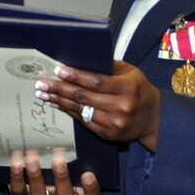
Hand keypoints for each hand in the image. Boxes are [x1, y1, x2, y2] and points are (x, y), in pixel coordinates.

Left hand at [9, 151, 100, 194]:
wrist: (24, 162)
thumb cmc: (51, 150)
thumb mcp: (63, 147)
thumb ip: (69, 142)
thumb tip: (72, 120)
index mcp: (75, 184)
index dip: (91, 189)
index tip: (88, 174)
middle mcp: (58, 192)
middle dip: (62, 178)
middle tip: (59, 161)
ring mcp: (40, 194)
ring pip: (40, 194)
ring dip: (36, 176)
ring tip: (32, 159)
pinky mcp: (21, 194)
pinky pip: (19, 190)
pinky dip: (17, 177)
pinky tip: (16, 164)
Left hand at [35, 60, 162, 150]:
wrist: (153, 120)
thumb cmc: (139, 89)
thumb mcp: (130, 72)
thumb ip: (108, 66)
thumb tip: (81, 59)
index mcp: (126, 88)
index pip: (96, 81)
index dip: (75, 76)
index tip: (58, 70)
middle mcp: (120, 107)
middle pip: (84, 97)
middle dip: (59, 89)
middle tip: (41, 83)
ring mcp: (113, 123)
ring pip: (80, 110)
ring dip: (59, 101)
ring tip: (43, 94)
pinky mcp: (107, 135)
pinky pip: (83, 121)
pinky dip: (68, 111)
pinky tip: (56, 104)